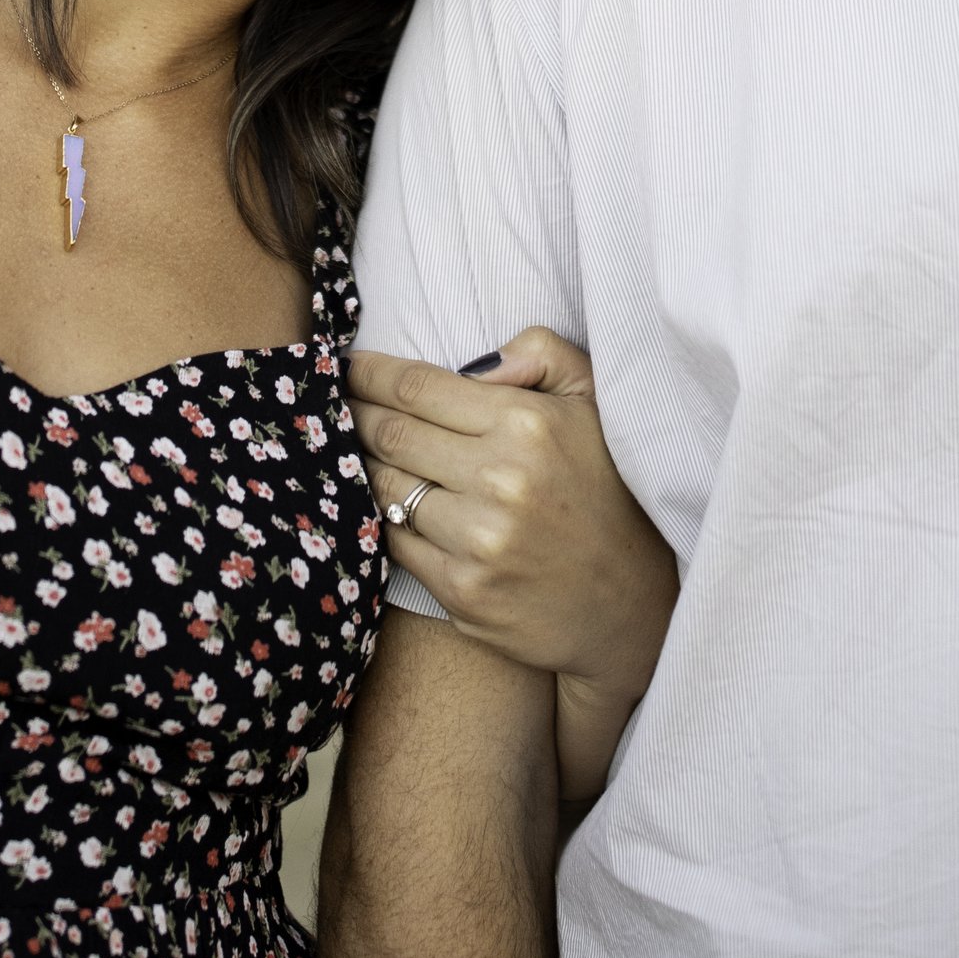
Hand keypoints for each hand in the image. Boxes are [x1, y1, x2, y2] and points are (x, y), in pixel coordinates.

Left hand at [349, 329, 677, 800]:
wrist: (633, 604)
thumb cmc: (607, 491)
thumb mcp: (595, 403)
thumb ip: (542, 353)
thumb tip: (475, 360)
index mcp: (527, 424)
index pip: (417, 387)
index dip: (367, 373)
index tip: (340, 365)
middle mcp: (501, 480)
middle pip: (388, 434)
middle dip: (350, 414)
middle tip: (326, 403)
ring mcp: (479, 541)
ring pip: (383, 489)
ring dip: (358, 468)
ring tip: (341, 451)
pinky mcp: (464, 592)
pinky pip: (395, 544)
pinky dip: (379, 521)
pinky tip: (372, 504)